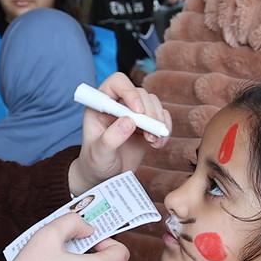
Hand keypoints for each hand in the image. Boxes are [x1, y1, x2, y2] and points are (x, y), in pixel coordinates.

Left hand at [69, 73, 170, 192]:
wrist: (105, 177)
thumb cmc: (96, 163)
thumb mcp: (99, 153)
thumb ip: (111, 138)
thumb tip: (129, 121)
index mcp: (100, 104)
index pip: (117, 82)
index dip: (129, 92)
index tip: (138, 112)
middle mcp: (118, 104)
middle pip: (140, 92)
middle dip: (149, 112)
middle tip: (149, 132)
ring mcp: (133, 113)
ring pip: (153, 103)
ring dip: (158, 121)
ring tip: (152, 141)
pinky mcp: (146, 124)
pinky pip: (162, 117)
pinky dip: (165, 129)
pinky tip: (158, 144)